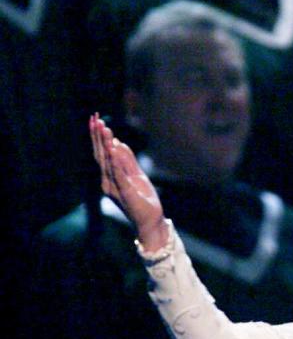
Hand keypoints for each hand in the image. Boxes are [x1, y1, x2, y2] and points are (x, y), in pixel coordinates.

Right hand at [89, 113, 167, 250]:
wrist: (150, 220)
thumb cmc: (143, 199)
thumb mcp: (136, 175)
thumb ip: (127, 160)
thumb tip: (117, 143)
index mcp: (109, 176)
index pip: (101, 153)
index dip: (98, 136)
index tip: (96, 119)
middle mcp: (107, 181)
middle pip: (100, 154)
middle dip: (97, 136)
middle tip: (95, 118)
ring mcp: (115, 187)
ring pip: (107, 162)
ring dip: (105, 144)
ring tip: (104, 128)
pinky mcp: (125, 193)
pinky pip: (119, 175)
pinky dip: (116, 162)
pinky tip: (113, 149)